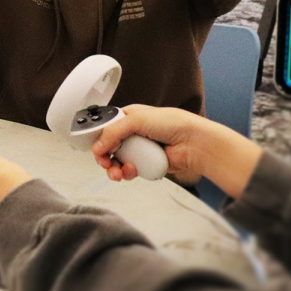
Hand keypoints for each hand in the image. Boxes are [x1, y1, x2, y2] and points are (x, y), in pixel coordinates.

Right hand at [90, 105, 262, 197]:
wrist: (194, 144)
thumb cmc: (174, 124)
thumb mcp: (137, 119)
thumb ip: (113, 131)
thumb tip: (97, 146)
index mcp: (130, 117)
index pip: (107, 127)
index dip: (99, 137)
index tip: (96, 146)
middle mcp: (134, 133)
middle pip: (109, 147)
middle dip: (104, 156)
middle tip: (105, 162)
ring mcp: (139, 150)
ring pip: (117, 161)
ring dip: (114, 168)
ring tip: (118, 171)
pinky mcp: (145, 164)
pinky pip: (129, 171)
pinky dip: (127, 173)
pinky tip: (132, 171)